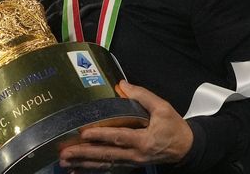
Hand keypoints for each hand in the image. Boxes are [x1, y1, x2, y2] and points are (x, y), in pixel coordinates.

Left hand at [59, 81, 192, 169]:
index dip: (100, 136)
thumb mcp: (163, 108)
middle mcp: (135, 155)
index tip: (83, 133)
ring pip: (105, 165)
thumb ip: (142, 96)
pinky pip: (109, 169)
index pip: (118, 137)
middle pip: (106, 155)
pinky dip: (93, 170)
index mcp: (144, 140)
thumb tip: (122, 85)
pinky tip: (78, 170)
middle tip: (64, 154)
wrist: (186, 148)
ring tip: (66, 163)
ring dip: (84, 164)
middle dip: (84, 154)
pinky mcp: (130, 165)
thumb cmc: (174, 127)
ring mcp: (132, 163)